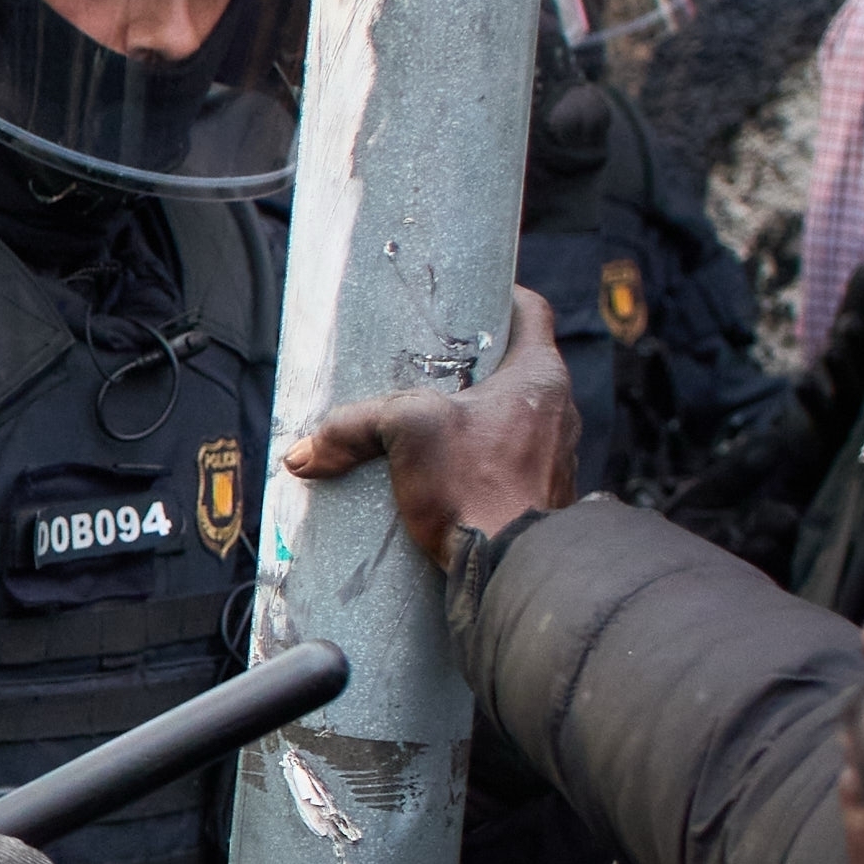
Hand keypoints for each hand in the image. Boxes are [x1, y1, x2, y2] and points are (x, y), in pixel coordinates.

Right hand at [287, 282, 577, 561]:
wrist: (514, 569)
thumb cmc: (477, 486)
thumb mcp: (408, 435)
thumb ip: (354, 428)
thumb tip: (302, 453)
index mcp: (539, 376)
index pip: (532, 312)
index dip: (503, 295)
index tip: (473, 297)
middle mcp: (560, 412)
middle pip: (519, 370)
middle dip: (477, 368)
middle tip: (434, 370)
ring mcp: (558, 459)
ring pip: (518, 421)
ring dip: (482, 421)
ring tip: (435, 429)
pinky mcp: (546, 501)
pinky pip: (514, 468)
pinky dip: (484, 465)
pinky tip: (450, 479)